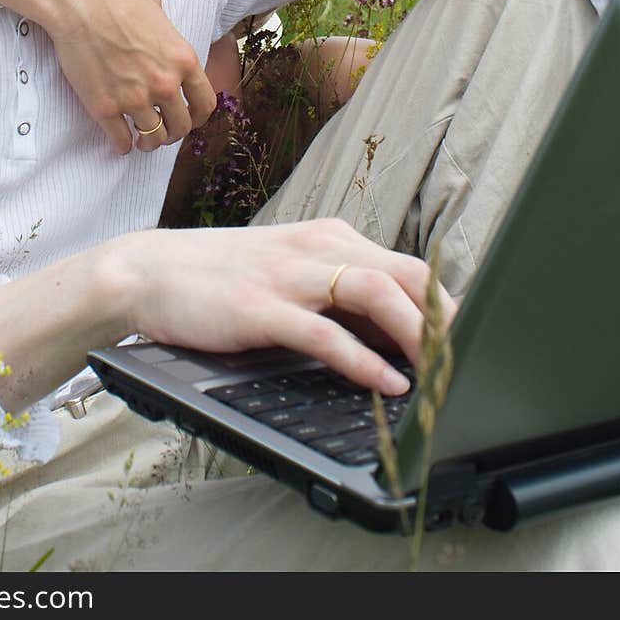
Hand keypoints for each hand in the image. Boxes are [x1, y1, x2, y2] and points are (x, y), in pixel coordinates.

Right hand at [49, 0, 216, 154]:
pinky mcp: (105, 108)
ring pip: (153, 139)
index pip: (205, 103)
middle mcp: (165, 83)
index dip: (198, 117)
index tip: (190, 119)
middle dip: (173, 133)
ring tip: (142, 140)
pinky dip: (122, 145)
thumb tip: (162, 31)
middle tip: (163, 131)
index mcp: (183, 59)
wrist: (78, 1)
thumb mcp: (155, 7)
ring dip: (148, 142)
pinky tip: (120, 142)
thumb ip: (165, 29)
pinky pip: (120, 141)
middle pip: (181, 126)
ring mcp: (135, 98)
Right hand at [116, 218, 456, 395]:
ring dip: (416, 333)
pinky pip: (323, 332)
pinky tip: (385, 382)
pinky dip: (362, 359)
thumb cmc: (219, 278)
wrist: (147, 271)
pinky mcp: (260, 307)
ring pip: (374, 292)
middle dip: (447, 316)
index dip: (447, 303)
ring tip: (442, 371)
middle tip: (472, 357)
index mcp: (327, 238)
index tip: (472, 340)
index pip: (408, 265)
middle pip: (405, 272)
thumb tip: (393, 334)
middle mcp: (315, 247)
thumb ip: (336, 294)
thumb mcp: (288, 274)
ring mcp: (288, 275)